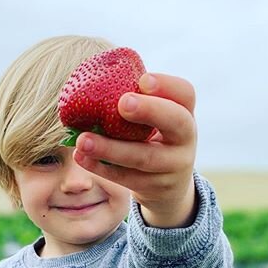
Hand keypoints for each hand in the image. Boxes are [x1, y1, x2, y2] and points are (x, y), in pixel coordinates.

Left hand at [72, 72, 196, 214]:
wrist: (168, 187)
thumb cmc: (152, 140)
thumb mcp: (156, 121)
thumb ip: (138, 103)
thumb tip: (93, 81)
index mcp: (185, 114)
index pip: (185, 94)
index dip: (167, 85)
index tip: (143, 79)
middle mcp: (185, 140)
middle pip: (176, 122)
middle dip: (149, 111)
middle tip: (122, 103)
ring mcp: (173, 167)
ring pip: (143, 157)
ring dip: (110, 149)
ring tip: (82, 140)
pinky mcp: (155, 188)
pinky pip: (126, 178)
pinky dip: (101, 168)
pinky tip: (81, 157)